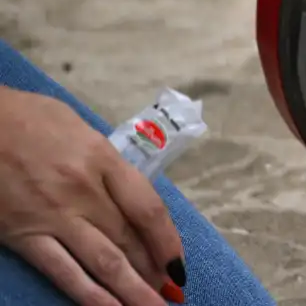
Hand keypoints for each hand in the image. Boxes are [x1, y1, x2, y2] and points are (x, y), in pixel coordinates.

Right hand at [0, 88, 183, 305]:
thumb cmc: (29, 119)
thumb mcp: (81, 130)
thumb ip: (107, 165)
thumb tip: (129, 197)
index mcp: (103, 159)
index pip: (148, 209)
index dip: (168, 242)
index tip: (179, 264)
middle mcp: (85, 190)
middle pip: (129, 240)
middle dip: (153, 272)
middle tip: (170, 296)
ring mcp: (54, 216)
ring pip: (103, 262)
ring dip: (132, 291)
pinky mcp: (23, 235)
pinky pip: (62, 271)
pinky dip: (89, 294)